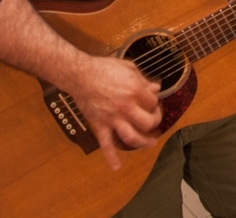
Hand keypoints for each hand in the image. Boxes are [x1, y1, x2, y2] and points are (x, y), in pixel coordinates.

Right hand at [67, 56, 161, 170]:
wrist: (80, 74)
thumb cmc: (103, 68)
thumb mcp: (128, 68)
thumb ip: (143, 79)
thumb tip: (155, 88)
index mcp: (134, 90)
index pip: (153, 102)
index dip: (154, 102)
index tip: (151, 100)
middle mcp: (125, 107)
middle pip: (148, 122)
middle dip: (155, 122)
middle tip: (154, 119)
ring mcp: (112, 118)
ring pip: (132, 137)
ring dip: (143, 143)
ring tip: (151, 144)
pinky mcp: (100, 124)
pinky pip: (106, 144)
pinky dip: (111, 157)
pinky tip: (117, 167)